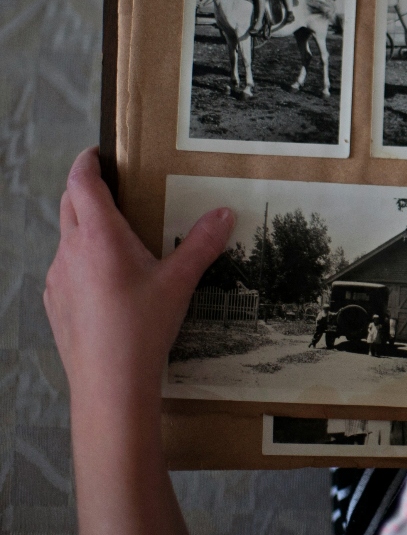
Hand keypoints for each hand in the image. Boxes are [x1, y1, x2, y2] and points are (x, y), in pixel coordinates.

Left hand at [43, 147, 234, 404]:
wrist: (108, 382)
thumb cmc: (142, 326)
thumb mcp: (180, 282)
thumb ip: (203, 244)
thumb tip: (225, 212)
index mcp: (98, 236)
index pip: (81, 183)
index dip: (87, 162)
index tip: (98, 152)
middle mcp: (70, 250)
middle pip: (68, 204)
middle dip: (85, 189)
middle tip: (113, 187)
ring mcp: (56, 278)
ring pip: (66, 239)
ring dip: (84, 228)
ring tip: (117, 239)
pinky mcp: (54, 303)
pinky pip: (65, 269)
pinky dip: (82, 260)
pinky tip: (107, 282)